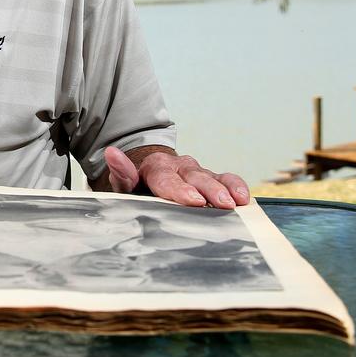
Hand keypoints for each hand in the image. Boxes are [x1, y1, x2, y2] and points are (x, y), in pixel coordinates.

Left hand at [103, 146, 249, 208]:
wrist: (147, 175)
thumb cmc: (135, 186)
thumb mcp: (122, 183)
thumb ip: (121, 173)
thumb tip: (111, 153)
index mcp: (155, 167)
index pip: (166, 179)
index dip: (180, 190)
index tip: (193, 201)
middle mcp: (178, 166)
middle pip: (193, 177)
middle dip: (208, 190)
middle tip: (220, 204)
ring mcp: (196, 171)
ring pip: (212, 177)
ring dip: (226, 188)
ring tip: (238, 202)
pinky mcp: (210, 178)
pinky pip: (226, 179)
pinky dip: (236, 186)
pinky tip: (245, 199)